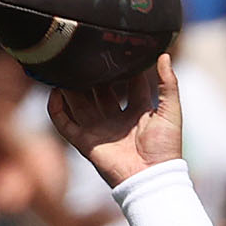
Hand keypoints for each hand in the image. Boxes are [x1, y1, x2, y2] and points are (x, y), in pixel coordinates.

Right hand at [47, 60, 186, 188]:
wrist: (152, 177)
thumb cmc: (166, 148)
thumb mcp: (171, 110)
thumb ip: (168, 83)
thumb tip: (164, 55)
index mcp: (137, 112)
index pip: (127, 84)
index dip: (122, 68)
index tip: (114, 48)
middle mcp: (116, 120)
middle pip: (99, 91)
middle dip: (92, 75)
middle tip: (85, 54)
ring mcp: (99, 130)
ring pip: (79, 103)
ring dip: (71, 86)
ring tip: (64, 66)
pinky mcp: (85, 142)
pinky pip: (64, 123)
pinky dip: (56, 109)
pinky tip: (54, 92)